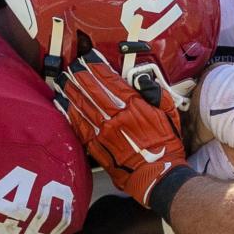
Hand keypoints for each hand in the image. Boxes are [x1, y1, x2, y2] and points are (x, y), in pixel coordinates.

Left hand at [54, 50, 188, 205]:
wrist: (159, 174)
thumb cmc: (166, 145)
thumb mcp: (169, 114)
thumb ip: (156, 94)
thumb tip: (143, 80)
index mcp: (134, 107)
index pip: (110, 81)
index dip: (97, 67)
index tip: (89, 58)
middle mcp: (116, 118)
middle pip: (92, 91)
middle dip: (81, 76)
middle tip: (72, 66)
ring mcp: (104, 133)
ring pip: (83, 107)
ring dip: (72, 92)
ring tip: (64, 82)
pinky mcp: (98, 147)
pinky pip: (80, 127)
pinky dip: (71, 115)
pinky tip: (65, 106)